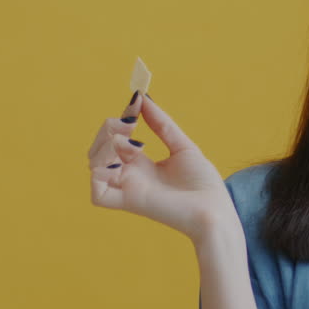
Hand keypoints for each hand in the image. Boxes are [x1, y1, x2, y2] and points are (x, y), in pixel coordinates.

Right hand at [87, 92, 232, 237]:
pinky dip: (100, 173)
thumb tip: (143, 98)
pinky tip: (121, 163)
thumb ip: (161, 124)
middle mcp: (130, 176)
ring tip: (129, 143)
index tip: (135, 104)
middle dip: (108, 130)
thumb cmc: (203, 184)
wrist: (214, 209)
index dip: (120, 120)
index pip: (116, 138)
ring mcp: (127, 189)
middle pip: (99, 149)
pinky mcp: (128, 203)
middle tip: (130, 125)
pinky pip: (96, 192)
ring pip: (94, 165)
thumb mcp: (181, 146)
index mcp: (141, 165)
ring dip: (104, 146)